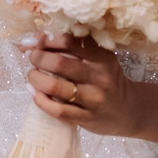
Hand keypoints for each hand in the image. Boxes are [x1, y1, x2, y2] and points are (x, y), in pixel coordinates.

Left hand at [25, 33, 139, 137]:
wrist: (127, 110)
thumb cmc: (105, 79)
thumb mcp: (97, 59)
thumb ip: (70, 48)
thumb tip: (30, 41)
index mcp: (102, 56)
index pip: (69, 41)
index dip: (46, 39)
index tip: (35, 41)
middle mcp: (100, 76)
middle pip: (60, 63)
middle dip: (38, 58)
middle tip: (32, 58)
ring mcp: (94, 99)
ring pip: (56, 87)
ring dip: (36, 79)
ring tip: (32, 75)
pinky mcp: (87, 118)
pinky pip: (58, 110)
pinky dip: (41, 101)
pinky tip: (36, 94)